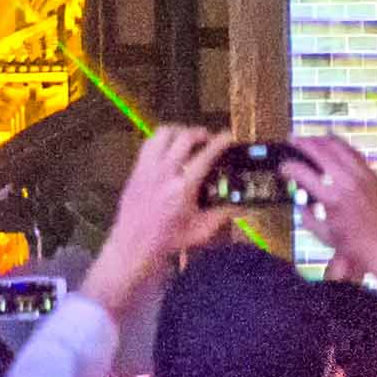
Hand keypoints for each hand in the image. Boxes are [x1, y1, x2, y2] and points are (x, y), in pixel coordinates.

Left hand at [89, 127, 233, 315]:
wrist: (134, 245)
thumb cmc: (169, 241)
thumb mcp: (200, 231)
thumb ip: (222, 215)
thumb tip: (242, 205)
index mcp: (183, 187)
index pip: (205, 156)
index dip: (220, 142)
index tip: (228, 136)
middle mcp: (164, 172)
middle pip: (184, 137)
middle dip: (199, 133)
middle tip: (208, 139)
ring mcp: (147, 168)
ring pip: (163, 133)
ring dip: (179, 132)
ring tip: (187, 139)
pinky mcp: (136, 169)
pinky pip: (149, 143)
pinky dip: (162, 140)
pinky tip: (168, 149)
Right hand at [291, 135, 376, 310]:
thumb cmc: (357, 246)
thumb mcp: (325, 236)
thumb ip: (308, 218)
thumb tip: (300, 205)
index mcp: (333, 199)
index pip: (304, 173)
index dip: (288, 168)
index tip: (283, 168)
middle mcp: (348, 183)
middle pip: (320, 151)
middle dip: (303, 143)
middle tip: (293, 140)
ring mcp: (363, 176)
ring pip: (339, 146)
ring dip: (321, 140)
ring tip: (311, 139)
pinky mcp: (373, 175)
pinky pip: (354, 153)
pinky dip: (341, 146)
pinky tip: (334, 145)